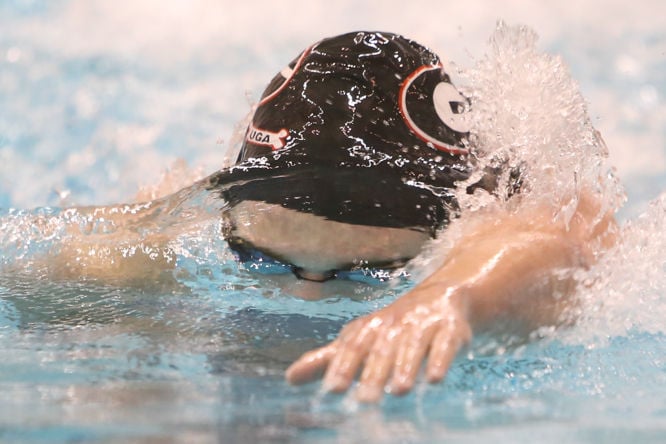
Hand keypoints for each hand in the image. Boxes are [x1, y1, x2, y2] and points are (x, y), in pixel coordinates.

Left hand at [285, 284, 470, 401]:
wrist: (440, 298)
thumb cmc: (391, 328)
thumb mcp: (359, 340)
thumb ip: (327, 360)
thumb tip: (290, 378)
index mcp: (369, 329)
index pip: (352, 347)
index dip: (342, 366)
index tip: (331, 389)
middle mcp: (393, 325)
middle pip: (381, 349)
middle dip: (373, 373)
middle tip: (363, 400)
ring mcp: (422, 325)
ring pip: (412, 346)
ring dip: (406, 367)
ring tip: (399, 391)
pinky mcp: (449, 329)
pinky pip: (444, 344)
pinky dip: (439, 359)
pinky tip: (434, 379)